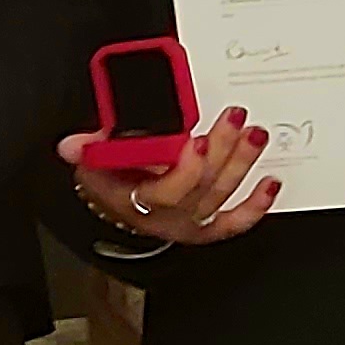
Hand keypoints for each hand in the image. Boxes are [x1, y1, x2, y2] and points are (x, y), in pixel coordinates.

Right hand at [59, 114, 277, 245]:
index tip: (194, 140)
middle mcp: (169, 216)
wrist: (117, 210)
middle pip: (202, 187)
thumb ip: (87, 150)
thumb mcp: (91, 165)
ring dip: (242, 164)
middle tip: (233, 119)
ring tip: (254, 135)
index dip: (185, 170)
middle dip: (222, 150)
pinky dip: (257, 205)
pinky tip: (270, 183)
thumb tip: (74, 145)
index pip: (166, 191)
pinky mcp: (208, 225)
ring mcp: (192, 221)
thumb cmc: (110, 184)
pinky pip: (235, 221)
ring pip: (222, 195)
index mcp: (138, 202)